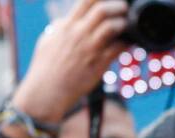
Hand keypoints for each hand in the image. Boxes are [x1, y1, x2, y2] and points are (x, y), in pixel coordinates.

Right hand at [11, 0, 128, 124]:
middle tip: (123, 8)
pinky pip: (118, 49)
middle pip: (102, 10)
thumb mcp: (48, 39)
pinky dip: (127, 43)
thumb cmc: (45, 67)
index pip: (86, 1)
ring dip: (123, 23)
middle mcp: (79, 34)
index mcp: (67, 26)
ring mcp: (90, 49)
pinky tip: (129, 42)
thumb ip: (61, 27)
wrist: (46, 91)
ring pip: (112, 27)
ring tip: (127, 24)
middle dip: (117, 6)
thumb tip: (69, 19)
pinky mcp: (99, 65)